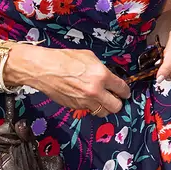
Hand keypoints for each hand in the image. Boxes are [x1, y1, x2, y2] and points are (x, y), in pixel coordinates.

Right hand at [16, 44, 130, 115]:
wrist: (45, 69)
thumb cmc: (64, 59)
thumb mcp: (89, 57)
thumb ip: (102, 68)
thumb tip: (109, 76)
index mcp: (102, 76)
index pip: (122, 89)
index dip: (126, 91)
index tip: (125, 92)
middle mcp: (95, 91)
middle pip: (116, 106)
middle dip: (118, 102)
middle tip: (115, 98)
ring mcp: (85, 101)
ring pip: (103, 112)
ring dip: (104, 107)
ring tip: (101, 100)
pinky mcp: (75, 106)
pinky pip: (89, 111)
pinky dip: (91, 106)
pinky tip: (87, 98)